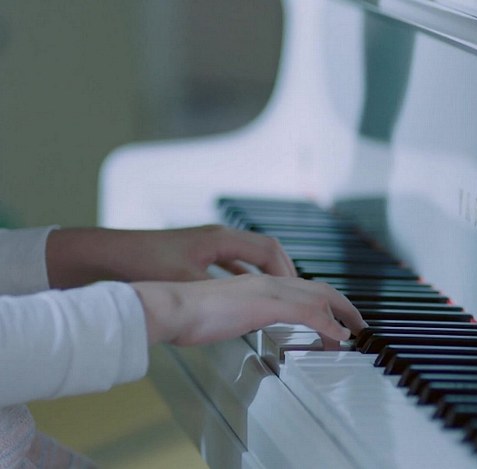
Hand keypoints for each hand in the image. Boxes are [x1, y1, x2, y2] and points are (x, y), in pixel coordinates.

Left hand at [47, 225, 296, 287]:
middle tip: (296, 291)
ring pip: (247, 255)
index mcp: (220, 239)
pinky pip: (230, 262)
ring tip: (277, 292)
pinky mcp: (193, 255)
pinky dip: (244, 275)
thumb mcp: (186, 282)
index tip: (297, 288)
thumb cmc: (142, 262)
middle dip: (282, 270)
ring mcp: (205, 245)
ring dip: (264, 272)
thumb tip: (244, 310)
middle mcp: (216, 237)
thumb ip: (218, 294)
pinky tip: (242, 292)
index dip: (286, 269)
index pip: (268, 249)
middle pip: (263, 249)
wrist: (106, 255)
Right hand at [132, 275, 367, 348]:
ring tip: (356, 334)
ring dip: (342, 316)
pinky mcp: (267, 304)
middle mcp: (267, 281)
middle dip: (343, 305)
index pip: (300, 287)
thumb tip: (244, 324)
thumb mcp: (220, 314)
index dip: (322, 301)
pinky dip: (329, 325)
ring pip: (319, 298)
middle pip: (318, 288)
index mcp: (256, 282)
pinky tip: (339, 338)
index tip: (334, 317)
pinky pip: (310, 313)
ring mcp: (268, 290)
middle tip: (358, 324)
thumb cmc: (184, 313)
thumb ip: (237, 315)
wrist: (169, 306)